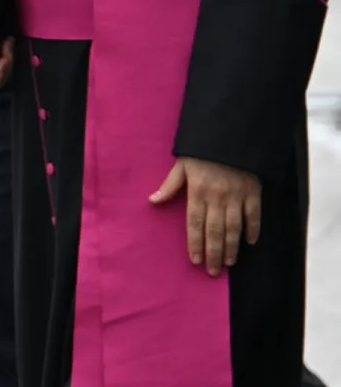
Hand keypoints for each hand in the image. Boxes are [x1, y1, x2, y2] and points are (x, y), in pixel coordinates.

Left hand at [150, 157, 261, 276]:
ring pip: (234, 227)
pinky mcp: (253, 192)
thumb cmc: (201, 152)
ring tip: (228, 263)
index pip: (194, 223)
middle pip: (214, 231)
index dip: (194, 243)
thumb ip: (169, 185)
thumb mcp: (181, 165)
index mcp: (197, 192)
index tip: (194, 260)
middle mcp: (217, 197)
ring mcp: (237, 196)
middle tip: (212, 271)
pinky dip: (253, 229)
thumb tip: (152, 201)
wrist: (229, 135)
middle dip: (213, 253)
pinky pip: (254, 214)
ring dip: (231, 247)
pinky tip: (250, 242)